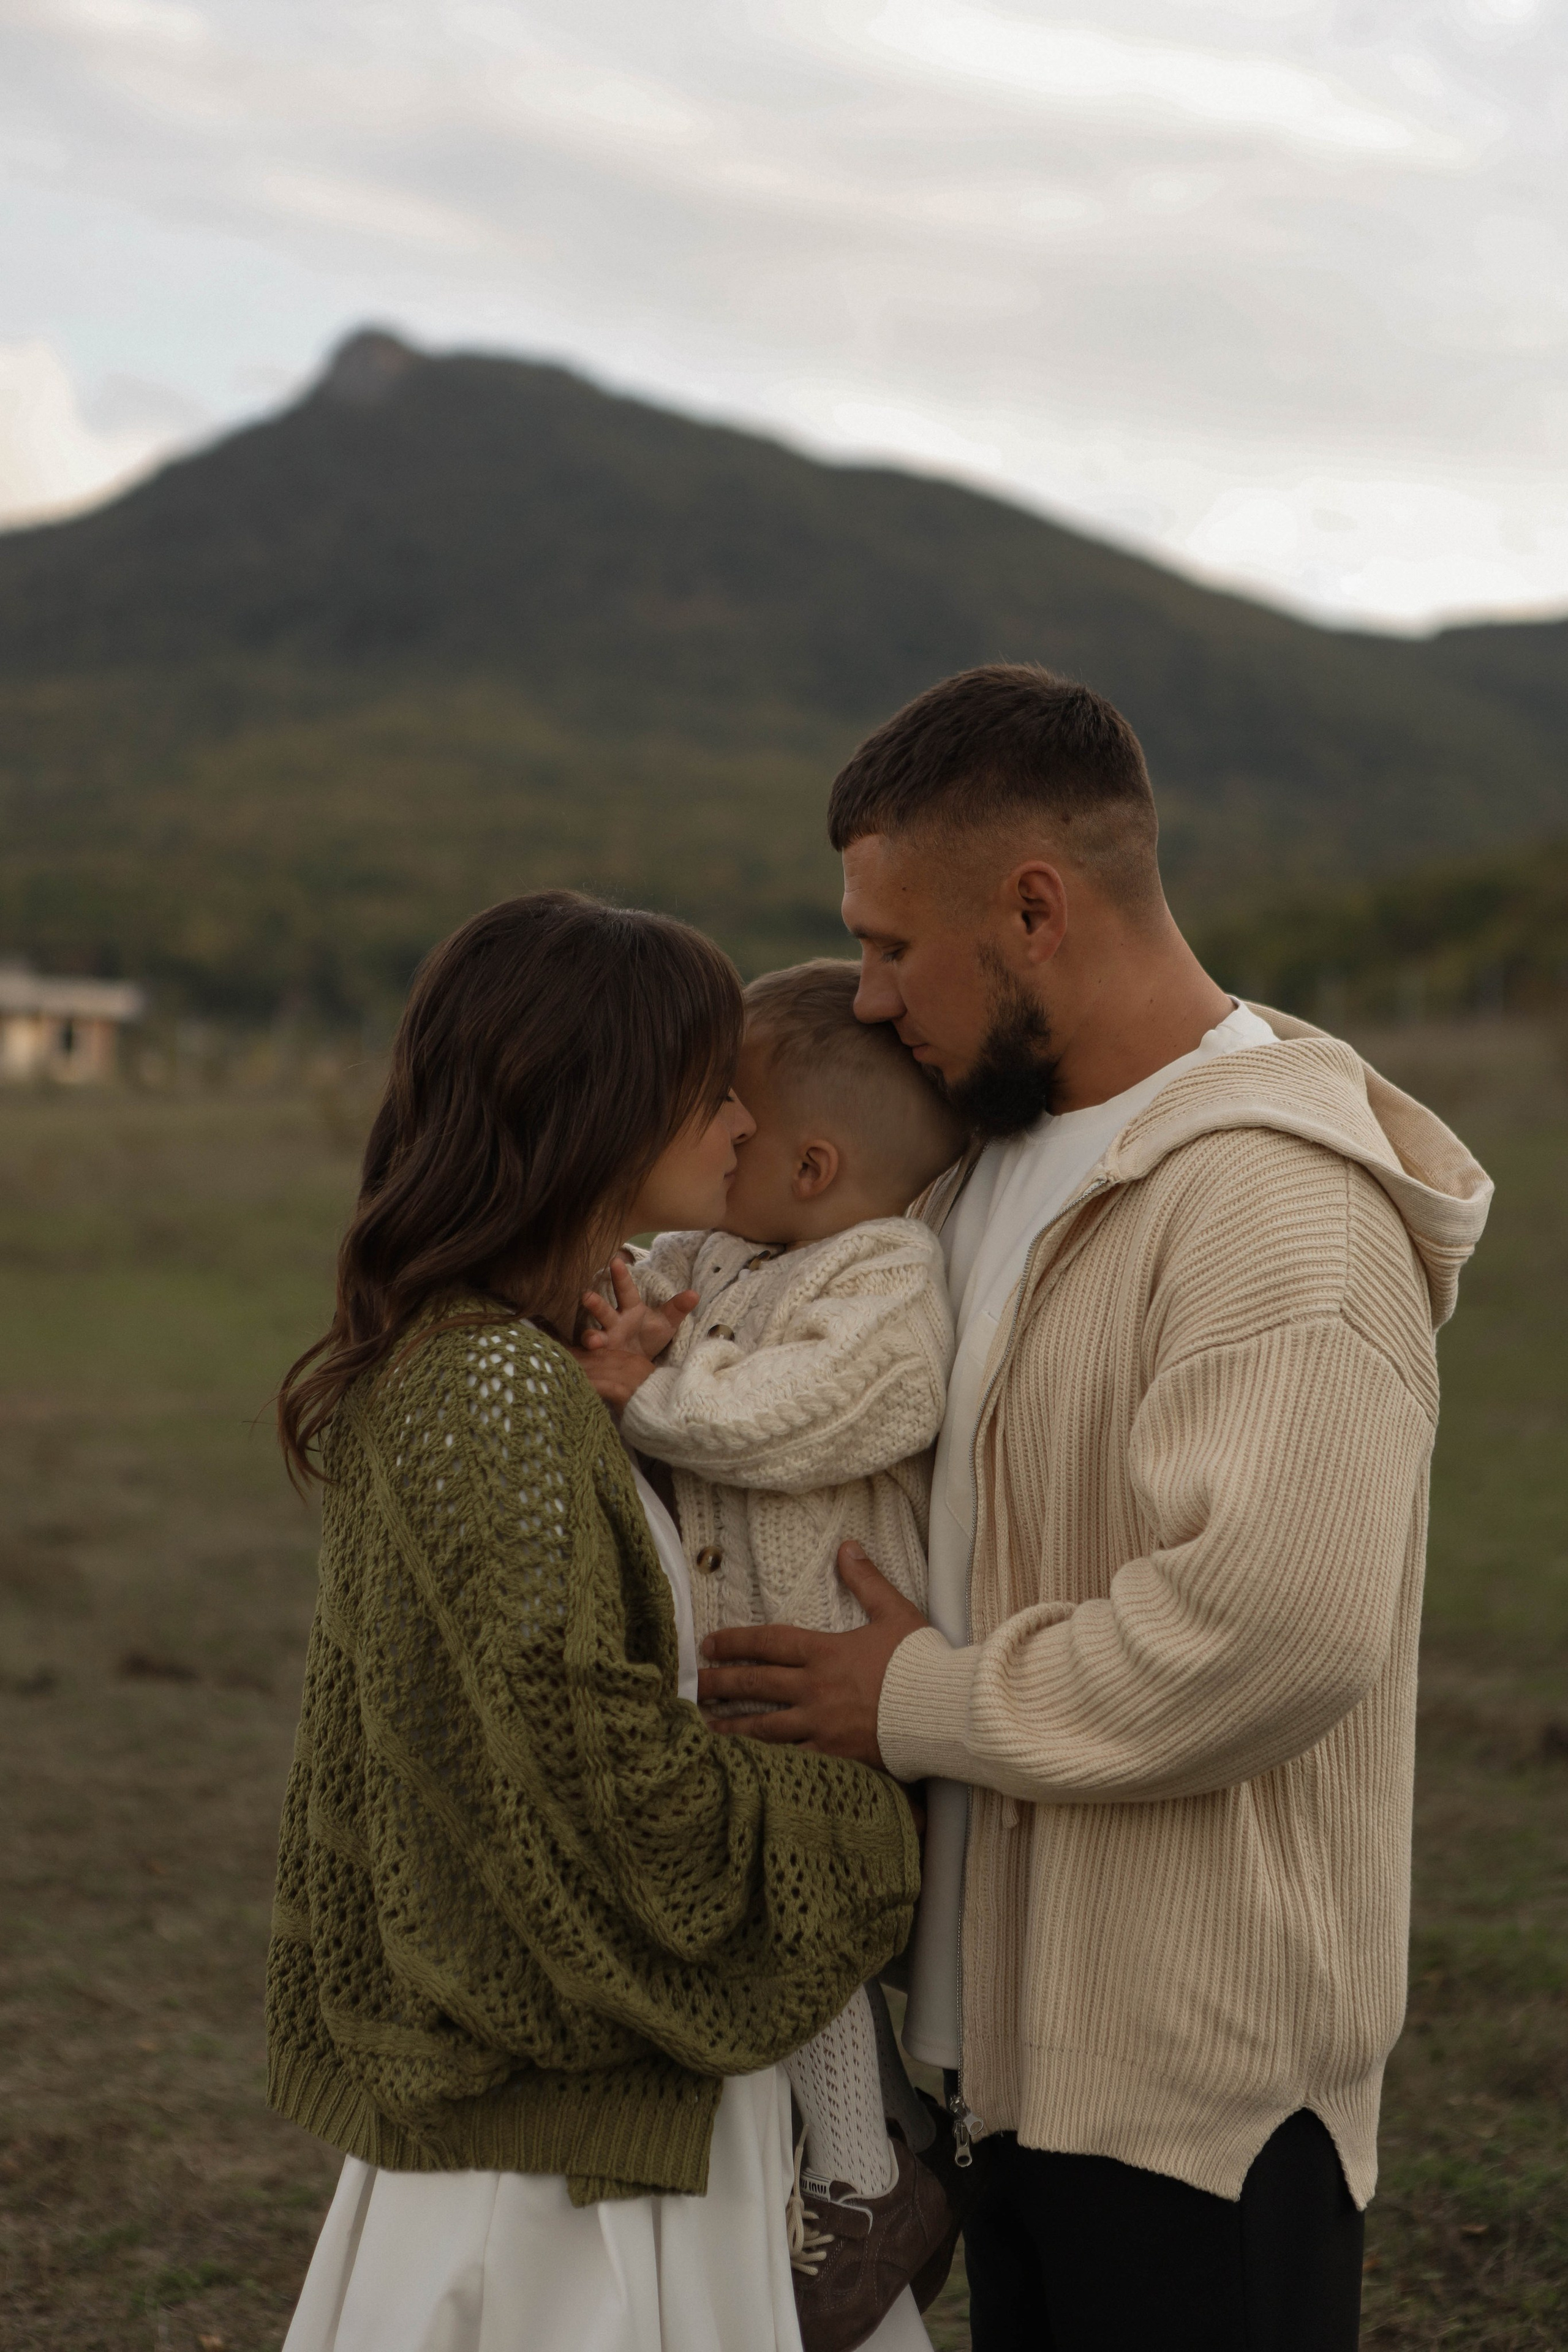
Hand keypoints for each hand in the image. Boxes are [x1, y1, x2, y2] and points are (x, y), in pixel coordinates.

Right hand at [572, 1255, 696, 1418]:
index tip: (616, 1260)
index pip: (626, 1290)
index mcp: (630, 1310)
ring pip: (593, 1334)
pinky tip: (587, 1362)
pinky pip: (590, 1358)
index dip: (621, 1276)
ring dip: (591, 1336)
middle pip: (603, 1310)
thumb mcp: (667, 1323)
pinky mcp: (599, 1359)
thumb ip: (677, 1308)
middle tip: (587, 1296)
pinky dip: (588, 1359)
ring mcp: (604, 1341)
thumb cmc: (650, 1337)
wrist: (640, 1365)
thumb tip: (695, 1294)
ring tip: (593, 1341)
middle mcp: (613, 1323)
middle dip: (595, 1304)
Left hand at [697, 1543, 928, 1766]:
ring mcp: (821, 1726)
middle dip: (721, 1683)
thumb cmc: (921, 1660)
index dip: (735, 1642)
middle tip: (693, 1684)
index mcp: (825, 1652)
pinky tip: (747, 1765)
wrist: (944, 1709)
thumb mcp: (895, 1612)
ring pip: (765, 1728)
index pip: (768, 1643)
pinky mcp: (834, 1756)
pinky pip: (791, 1760)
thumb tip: (847, 1547)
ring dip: (733, 1726)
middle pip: (756, 1684)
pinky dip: (766, 1763)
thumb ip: (866, 1580)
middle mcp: (815, 1689)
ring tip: (706, 1727)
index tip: (708, 1643)